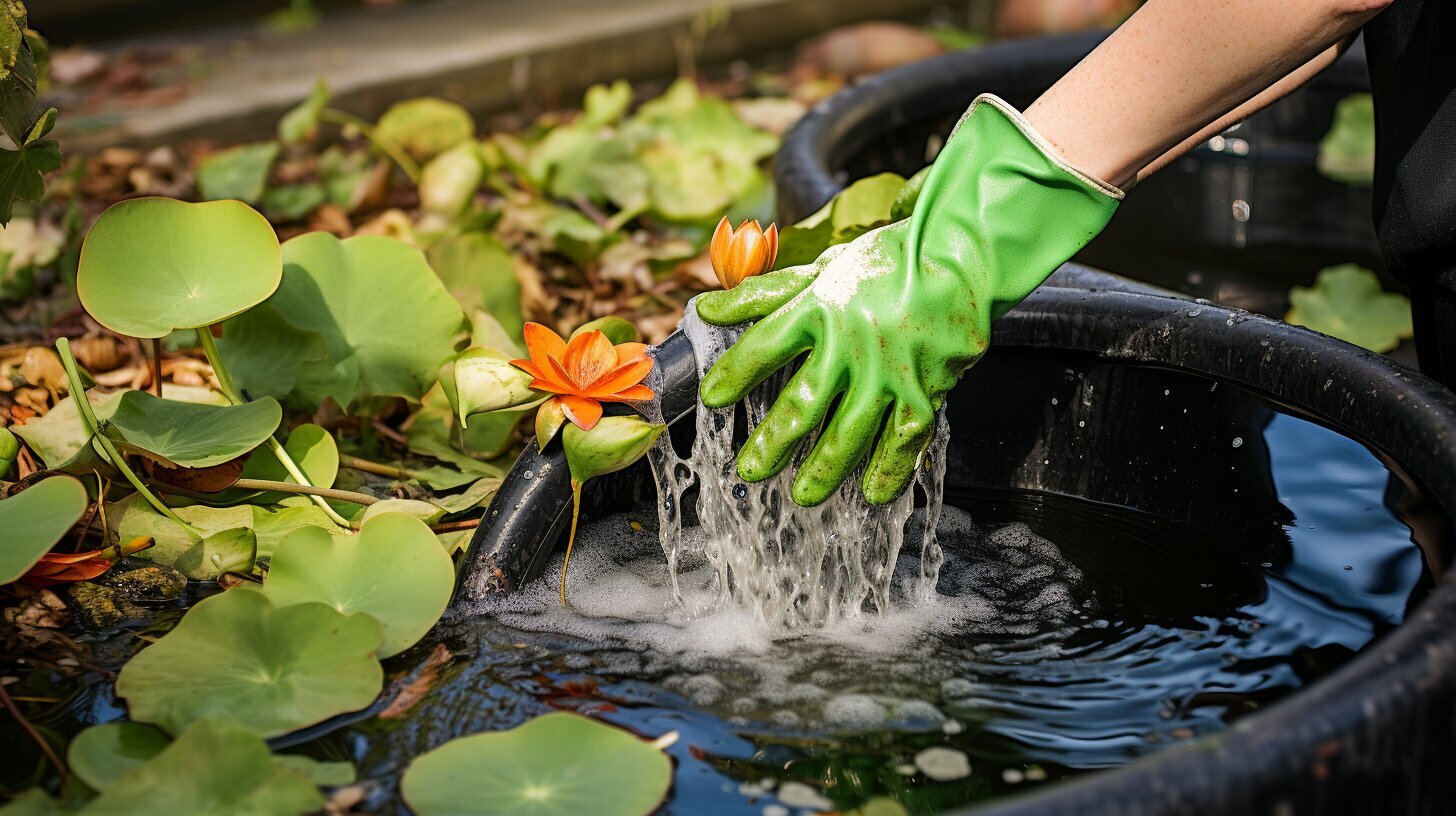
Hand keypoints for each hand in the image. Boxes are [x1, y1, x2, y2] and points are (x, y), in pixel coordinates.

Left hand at [697, 94, 1121, 505]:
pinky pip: (905, 439)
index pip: (764, 348)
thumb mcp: (821, 269)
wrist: (962, 255)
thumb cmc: (889, 261)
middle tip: (750, 472)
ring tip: (802, 495)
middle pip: (801, 404)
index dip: (736, 374)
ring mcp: (889, 372)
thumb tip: (706, 310)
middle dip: (772, 444)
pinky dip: (889, 469)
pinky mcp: (925, 389)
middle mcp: (850, 345)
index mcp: (819, 309)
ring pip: (849, 432)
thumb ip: (763, 295)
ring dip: (823, 469)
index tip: (713, 399)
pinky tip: (872, 493)